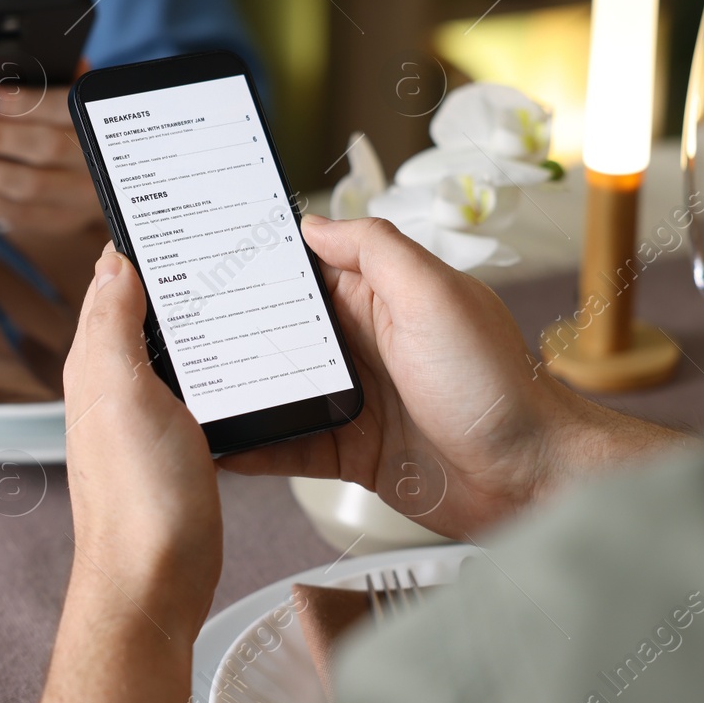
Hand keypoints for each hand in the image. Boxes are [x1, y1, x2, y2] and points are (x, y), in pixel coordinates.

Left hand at [0, 81, 103, 233]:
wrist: (90, 177)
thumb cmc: (65, 125)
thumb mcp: (69, 97)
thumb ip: (61, 78)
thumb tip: (52, 56)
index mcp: (100, 120)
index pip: (64, 108)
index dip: (22, 103)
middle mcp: (97, 159)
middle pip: (44, 147)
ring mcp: (80, 195)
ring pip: (29, 184)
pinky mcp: (60, 221)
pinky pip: (20, 213)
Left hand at [62, 244, 220, 635]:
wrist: (155, 585)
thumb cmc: (136, 502)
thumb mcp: (120, 392)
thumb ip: (112, 325)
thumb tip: (114, 263)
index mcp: (96, 365)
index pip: (114, 286)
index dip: (141, 248)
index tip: (175, 214)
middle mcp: (117, 388)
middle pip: (147, 314)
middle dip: (175, 277)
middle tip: (219, 241)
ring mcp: (149, 419)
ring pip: (175, 351)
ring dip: (199, 321)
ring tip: (237, 287)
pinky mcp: (181, 447)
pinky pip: (199, 390)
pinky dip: (219, 366)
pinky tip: (245, 361)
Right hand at [222, 216, 688, 537]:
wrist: (532, 480)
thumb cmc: (499, 383)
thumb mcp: (435, 296)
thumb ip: (376, 251)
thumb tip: (314, 222)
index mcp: (383, 297)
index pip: (308, 270)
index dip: (261, 264)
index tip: (206, 256)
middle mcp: (365, 344)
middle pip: (282, 331)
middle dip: (231, 329)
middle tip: (170, 328)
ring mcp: (357, 400)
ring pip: (279, 388)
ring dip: (237, 388)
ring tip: (179, 387)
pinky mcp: (353, 453)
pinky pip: (291, 445)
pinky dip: (255, 445)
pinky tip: (219, 445)